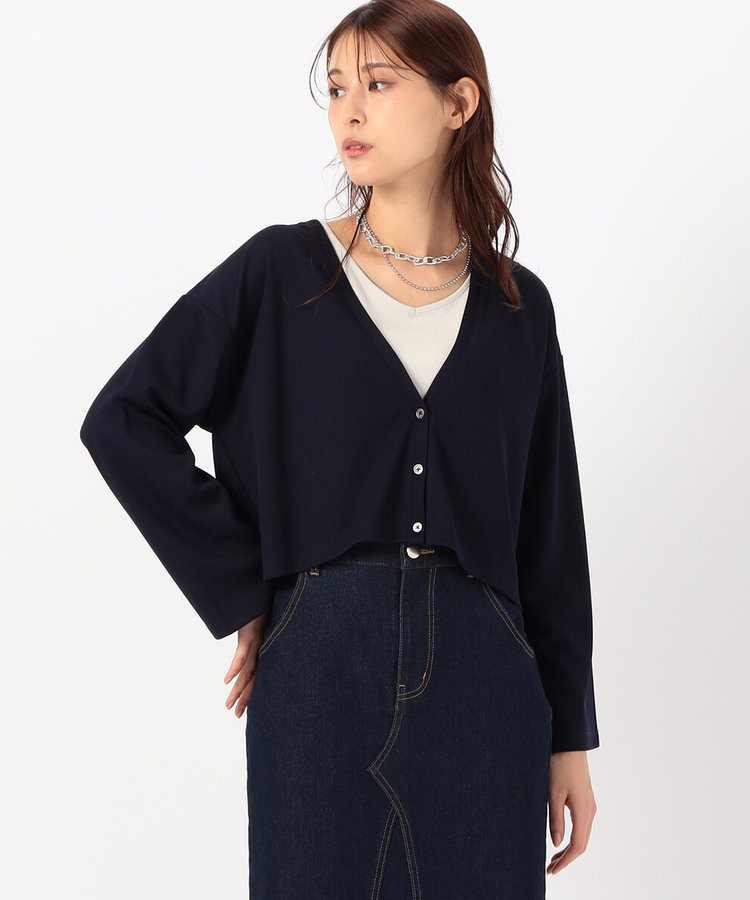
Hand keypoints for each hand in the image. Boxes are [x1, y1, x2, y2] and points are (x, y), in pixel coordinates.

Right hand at [223, 612, 267, 717]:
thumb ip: (260, 629)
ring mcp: (256, 641)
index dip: (251, 690)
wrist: (272, 586)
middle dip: (244, 696)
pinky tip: (227, 680)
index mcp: (264, 646)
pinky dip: (235, 667)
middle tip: (236, 715)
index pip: (257, 673)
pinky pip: (243, 652)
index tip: (244, 707)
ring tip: (231, 704)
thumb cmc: (266, 603)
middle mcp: (261, 647)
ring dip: (238, 688)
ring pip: (247, 670)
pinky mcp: (250, 632)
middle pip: (252, 676)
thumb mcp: (263, 619)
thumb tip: (259, 634)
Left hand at [547, 750, 596, 875]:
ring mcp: (590, 806)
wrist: (570, 746)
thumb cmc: (560, 766)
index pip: (577, 845)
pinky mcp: (586, 801)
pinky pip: (582, 826)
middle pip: (582, 844)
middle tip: (550, 869)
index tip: (553, 870)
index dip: (565, 861)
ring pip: (582, 836)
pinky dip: (572, 838)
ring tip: (553, 859)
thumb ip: (556, 820)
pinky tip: (561, 840)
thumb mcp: (553, 794)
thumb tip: (556, 844)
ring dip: (569, 849)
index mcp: (584, 811)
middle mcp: (590, 811)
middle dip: (567, 859)